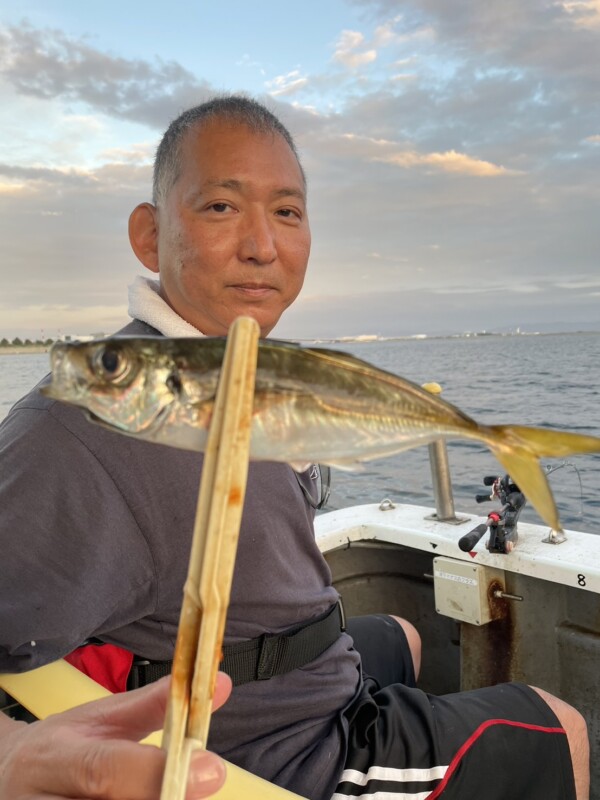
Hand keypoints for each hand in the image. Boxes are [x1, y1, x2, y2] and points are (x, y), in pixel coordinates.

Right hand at [0, 672, 231, 798]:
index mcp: (53, 758)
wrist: (6, 779)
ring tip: (174, 792)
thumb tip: (220, 684)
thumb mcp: (102, 718)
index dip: (158, 774)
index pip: (105, 770)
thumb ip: (157, 705)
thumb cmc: (64, 747)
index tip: (213, 770)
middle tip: (198, 789)